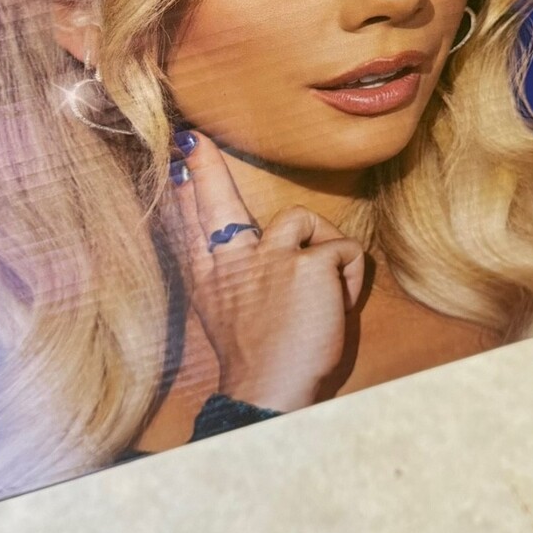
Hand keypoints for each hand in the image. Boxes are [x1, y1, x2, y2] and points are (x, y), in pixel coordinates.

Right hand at [171, 131, 365, 412]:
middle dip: (207, 166)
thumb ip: (221, 274)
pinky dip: (350, 278)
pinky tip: (338, 306)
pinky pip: (344, 251)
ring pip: (302, 217)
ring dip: (323, 248)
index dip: (188, 182)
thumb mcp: (224, 313)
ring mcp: (270, 258)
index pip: (194, 219)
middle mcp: (234, 260)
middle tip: (194, 138)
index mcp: (212, 276)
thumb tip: (219, 240)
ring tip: (323, 288)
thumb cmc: (257, 359)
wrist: (268, 393)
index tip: (182, 146)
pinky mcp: (309, 265)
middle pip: (217, 201)